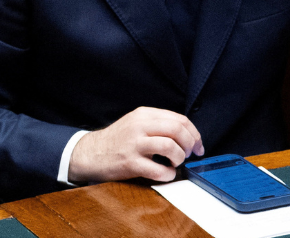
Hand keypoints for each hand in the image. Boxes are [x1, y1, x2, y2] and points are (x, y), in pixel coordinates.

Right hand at [68, 106, 203, 183]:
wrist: (91, 153)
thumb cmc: (117, 141)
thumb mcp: (135, 123)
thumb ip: (157, 124)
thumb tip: (188, 135)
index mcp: (143, 114)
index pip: (179, 119)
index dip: (195, 134)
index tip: (198, 147)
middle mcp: (139, 126)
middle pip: (177, 130)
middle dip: (190, 145)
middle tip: (188, 155)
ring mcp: (134, 144)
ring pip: (171, 147)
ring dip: (179, 159)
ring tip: (173, 163)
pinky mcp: (130, 163)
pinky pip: (159, 170)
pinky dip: (168, 174)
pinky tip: (164, 174)